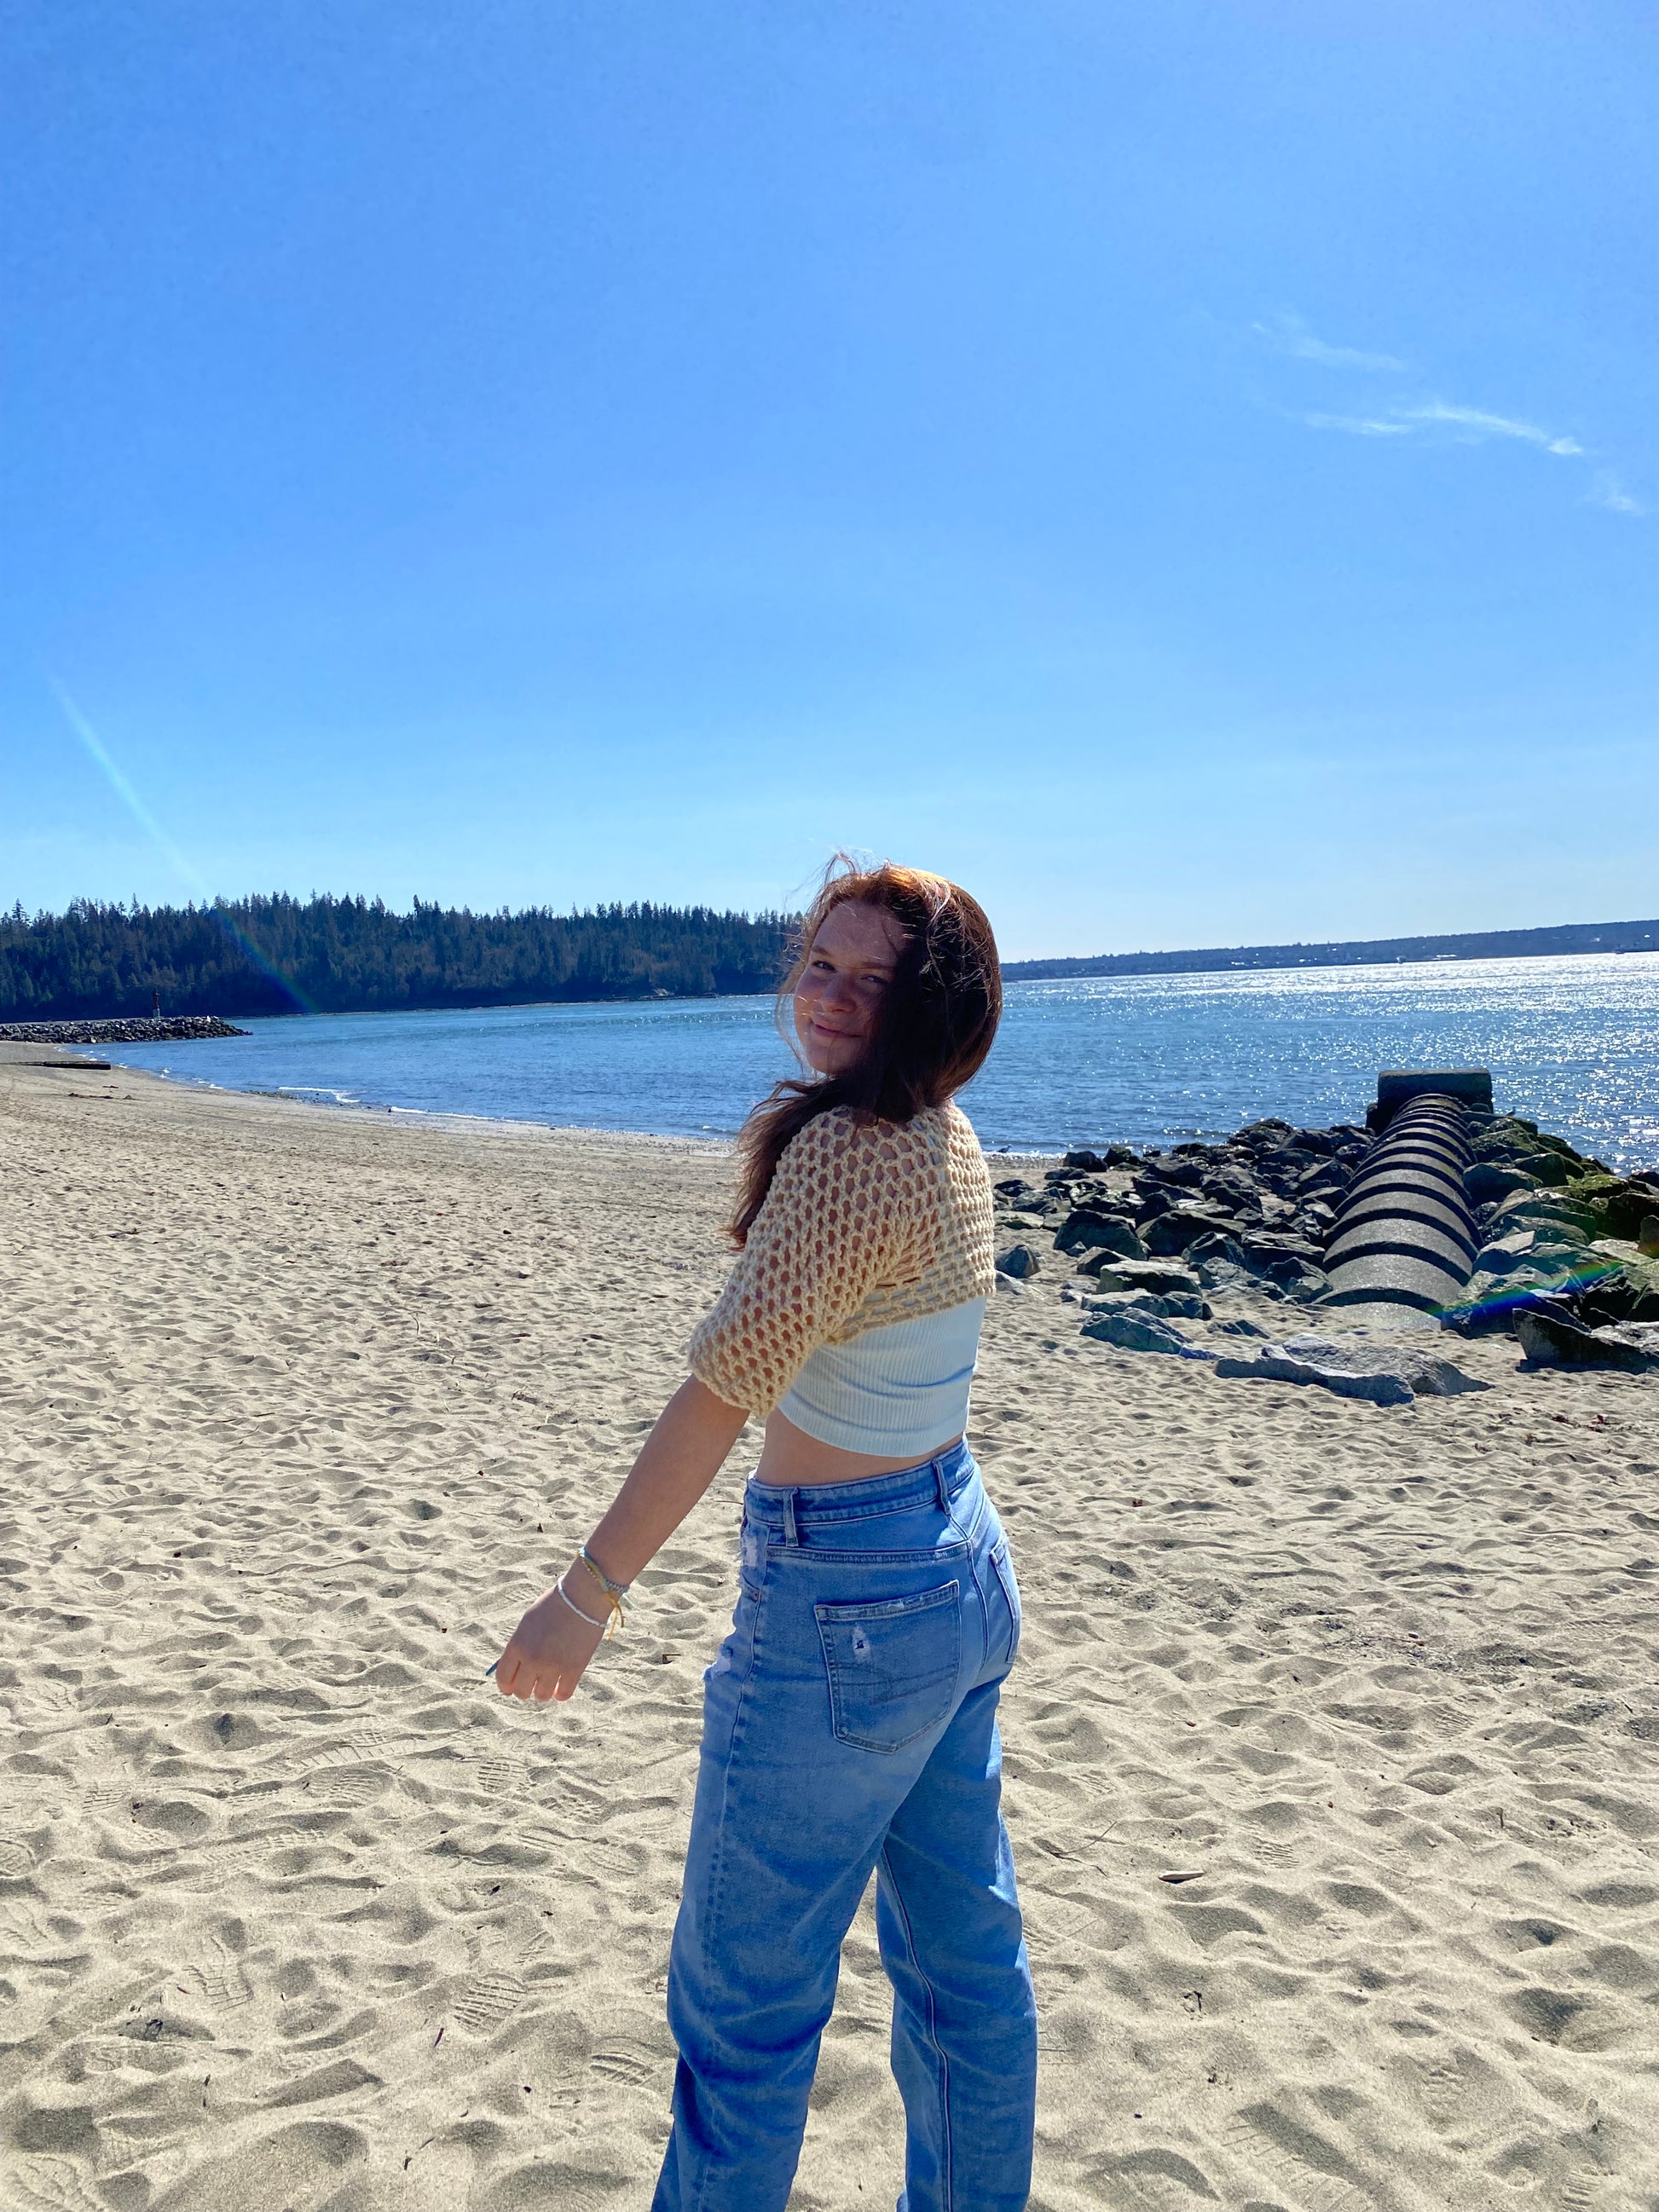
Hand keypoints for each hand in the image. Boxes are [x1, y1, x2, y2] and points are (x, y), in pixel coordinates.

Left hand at [494, 1582, 604, 1702]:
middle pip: (521, 1692)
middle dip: (525, 1689)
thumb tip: (515, 1670)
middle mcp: (532, 1658)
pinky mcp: (574, 1669)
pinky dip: (561, 1693)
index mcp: (517, 1645)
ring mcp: (553, 1666)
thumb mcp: (527, 1623)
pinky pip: (563, 1695)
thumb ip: (519, 1647)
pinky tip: (562, 1685)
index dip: (506, 1686)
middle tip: (533, 1683)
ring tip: (549, 1682)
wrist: (581, 1597)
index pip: (503, 1679)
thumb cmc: (553, 1606)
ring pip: (542, 1696)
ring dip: (544, 1691)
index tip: (511, 1687)